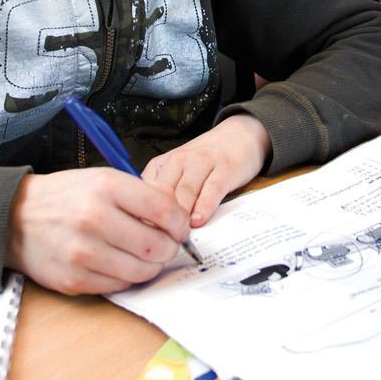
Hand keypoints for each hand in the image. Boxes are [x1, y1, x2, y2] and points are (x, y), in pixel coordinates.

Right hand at [4, 168, 189, 294]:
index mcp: (106, 188)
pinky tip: (120, 263)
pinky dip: (127, 277)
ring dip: (151, 266)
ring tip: (144, 255)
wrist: (15, 218)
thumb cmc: (64, 197)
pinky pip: (119, 285)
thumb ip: (141, 195)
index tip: (179, 227)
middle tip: (166, 244)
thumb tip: (177, 217)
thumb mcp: (102, 179)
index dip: (180, 223)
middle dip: (169, 248)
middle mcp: (94, 219)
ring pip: (141, 271)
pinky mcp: (74, 279)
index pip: (164, 211)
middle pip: (157, 246)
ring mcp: (83, 253)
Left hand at [143, 115, 270, 227]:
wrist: (238, 136)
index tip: (142, 237)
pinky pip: (211, 189)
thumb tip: (148, 227)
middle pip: (163, 194)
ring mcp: (202, 163)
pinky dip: (204, 206)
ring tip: (178, 237)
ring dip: (180, 216)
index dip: (143, 216)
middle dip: (160, 220)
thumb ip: (163, 195)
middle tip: (159, 244)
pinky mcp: (224, 169)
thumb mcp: (176, 173)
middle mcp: (179, 161)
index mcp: (161, 164)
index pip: (144, 192)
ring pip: (185, 192)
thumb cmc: (204, 161)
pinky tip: (199, 220)